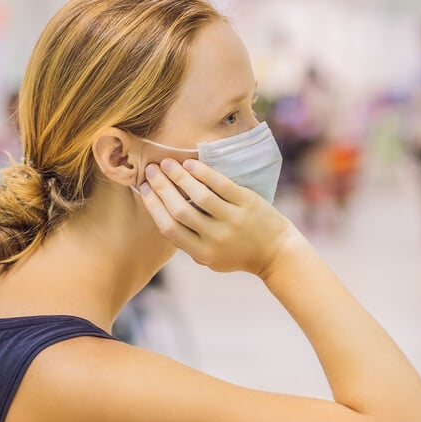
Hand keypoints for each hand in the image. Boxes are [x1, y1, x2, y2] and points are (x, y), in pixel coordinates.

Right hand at [136, 158, 300, 277]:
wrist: (277, 253)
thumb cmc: (238, 254)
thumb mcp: (210, 258)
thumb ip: (188, 242)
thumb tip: (161, 212)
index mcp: (202, 253)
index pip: (169, 228)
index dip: (153, 206)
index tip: (143, 188)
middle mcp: (216, 238)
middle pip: (180, 210)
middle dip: (162, 187)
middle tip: (151, 170)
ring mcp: (233, 220)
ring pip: (199, 195)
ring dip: (179, 176)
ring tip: (167, 163)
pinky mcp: (248, 204)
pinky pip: (221, 185)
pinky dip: (204, 173)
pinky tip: (191, 163)